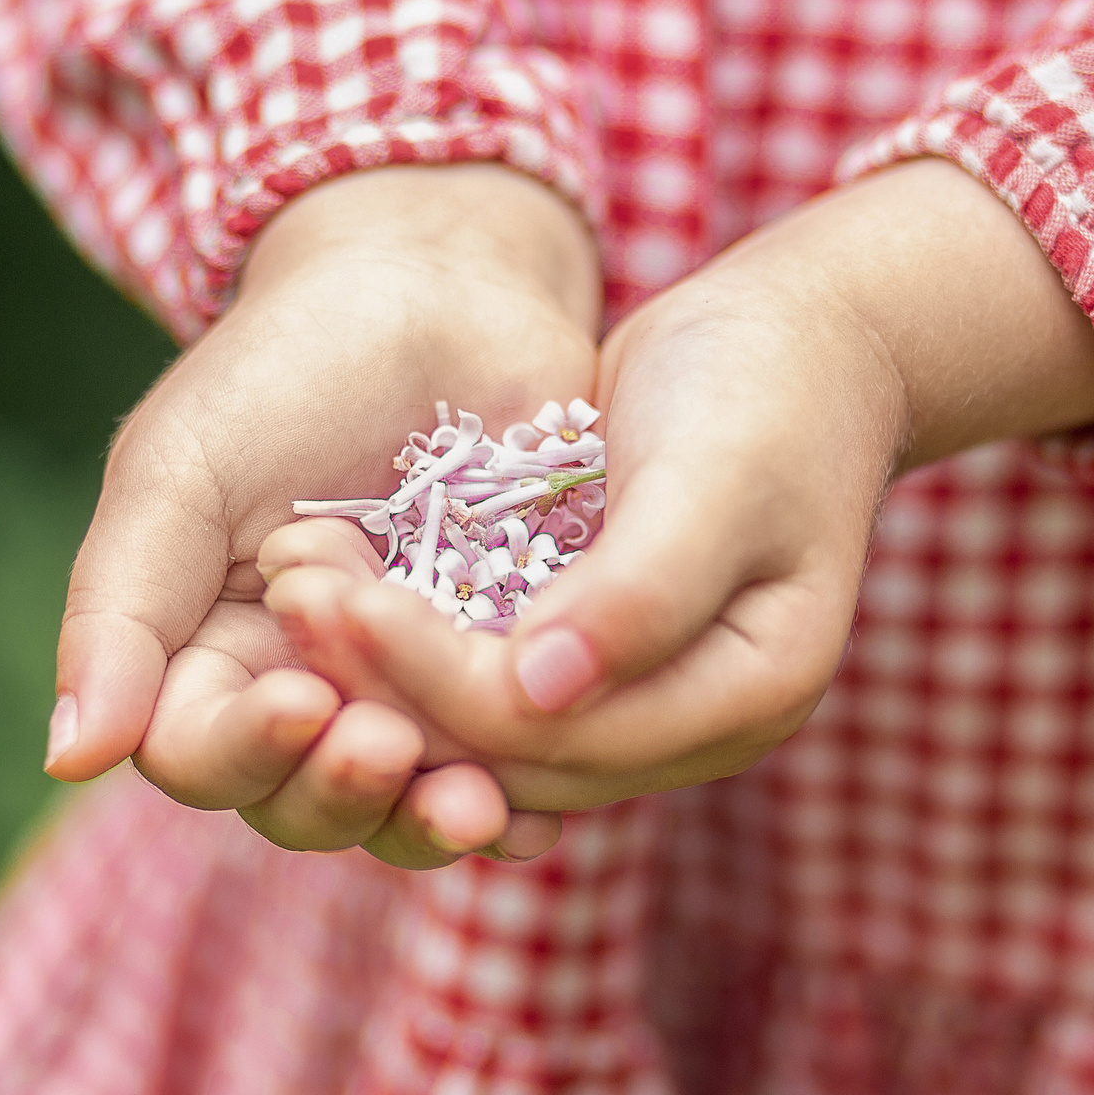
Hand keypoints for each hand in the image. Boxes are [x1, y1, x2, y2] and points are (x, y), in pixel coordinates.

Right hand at [43, 162, 598, 866]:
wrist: (438, 291)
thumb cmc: (283, 369)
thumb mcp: (179, 472)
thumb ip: (120, 613)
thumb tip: (67, 759)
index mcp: (205, 654)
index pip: (200, 755)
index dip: (245, 751)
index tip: (301, 701)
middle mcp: (304, 696)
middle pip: (300, 805)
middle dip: (342, 792)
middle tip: (390, 746)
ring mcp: (409, 697)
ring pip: (401, 811)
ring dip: (429, 822)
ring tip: (477, 804)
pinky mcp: (505, 679)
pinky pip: (508, 772)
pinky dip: (522, 805)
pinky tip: (543, 807)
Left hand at [259, 158, 1093, 811]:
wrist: (806, 341)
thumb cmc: (770, 388)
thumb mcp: (716, 472)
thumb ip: (641, 590)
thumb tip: (540, 692)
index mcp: (748, 696)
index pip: (562, 735)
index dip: (444, 683)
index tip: (347, 604)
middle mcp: (691, 726)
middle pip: (511, 753)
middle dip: (389, 686)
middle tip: (288, 597)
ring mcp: (641, 699)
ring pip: (482, 727)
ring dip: (380, 671)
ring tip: (291, 587)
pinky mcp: (589, 657)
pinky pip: (484, 677)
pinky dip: (408, 639)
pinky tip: (332, 584)